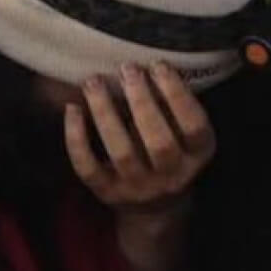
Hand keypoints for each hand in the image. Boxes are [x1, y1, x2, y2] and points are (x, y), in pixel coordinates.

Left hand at [64, 61, 215, 210]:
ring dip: (106, 113)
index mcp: (197, 155)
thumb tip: (149, 63)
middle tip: (128, 68)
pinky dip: (77, 138)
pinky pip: (88, 167)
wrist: (154, 207)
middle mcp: (172, 176)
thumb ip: (174, 105)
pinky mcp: (108, 193)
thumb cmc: (171, 151)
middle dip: (142, 101)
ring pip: (122, 153)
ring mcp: (138, 187)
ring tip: (94, 81)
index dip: (177, 94)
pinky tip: (73, 108)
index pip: (194, 126)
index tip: (158, 64)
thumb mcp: (186, 133)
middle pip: (159, 142)